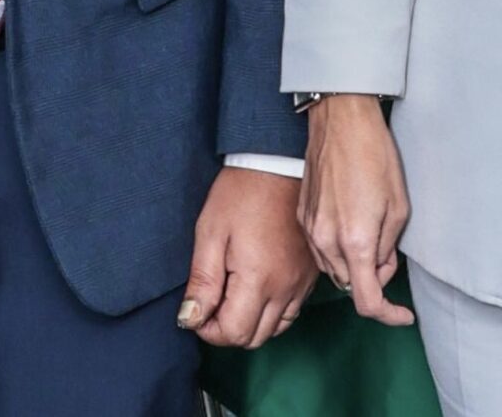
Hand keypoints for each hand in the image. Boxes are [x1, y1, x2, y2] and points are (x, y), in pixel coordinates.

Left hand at [180, 167, 315, 347]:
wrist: (277, 165)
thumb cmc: (240, 194)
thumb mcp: (210, 232)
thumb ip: (202, 281)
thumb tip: (190, 319)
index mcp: (259, 280)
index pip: (234, 333)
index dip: (209, 330)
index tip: (196, 311)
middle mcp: (286, 289)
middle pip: (256, 338)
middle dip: (228, 329)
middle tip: (211, 302)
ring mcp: (302, 284)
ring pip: (276, 329)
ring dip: (251, 323)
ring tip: (232, 294)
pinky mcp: (311, 276)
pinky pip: (292, 312)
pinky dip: (272, 312)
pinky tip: (256, 290)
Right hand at [300, 95, 414, 327]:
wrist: (340, 120)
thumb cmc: (375, 157)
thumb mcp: (398, 207)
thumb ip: (388, 248)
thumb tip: (378, 266)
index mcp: (355, 241)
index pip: (367, 301)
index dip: (388, 315)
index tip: (402, 313)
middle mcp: (326, 241)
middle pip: (349, 285)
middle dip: (372, 280)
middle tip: (387, 250)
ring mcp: (310, 228)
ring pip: (333, 269)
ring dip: (353, 265)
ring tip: (369, 232)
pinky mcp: (301, 215)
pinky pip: (320, 249)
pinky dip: (337, 249)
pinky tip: (350, 224)